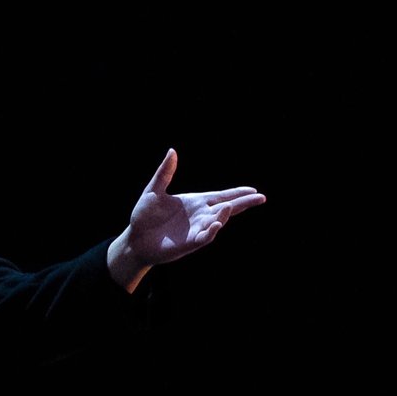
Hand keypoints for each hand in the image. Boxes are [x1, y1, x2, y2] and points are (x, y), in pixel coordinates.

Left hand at [107, 149, 265, 288]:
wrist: (135, 239)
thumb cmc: (144, 215)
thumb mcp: (154, 190)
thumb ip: (165, 173)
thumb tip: (172, 151)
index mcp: (196, 202)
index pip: (222, 195)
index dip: (238, 193)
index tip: (254, 190)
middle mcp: (201, 215)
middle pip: (227, 208)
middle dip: (243, 203)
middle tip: (261, 197)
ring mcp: (197, 230)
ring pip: (217, 222)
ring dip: (225, 215)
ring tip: (230, 206)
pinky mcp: (189, 244)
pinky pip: (205, 237)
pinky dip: (212, 231)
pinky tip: (216, 224)